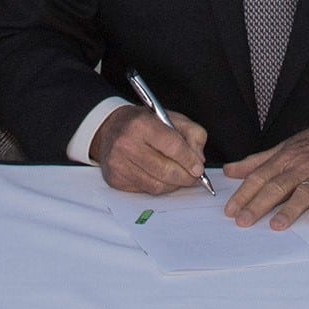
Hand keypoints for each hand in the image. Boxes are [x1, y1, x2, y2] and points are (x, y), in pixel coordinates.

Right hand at [94, 105, 210, 194]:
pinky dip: (160, 187)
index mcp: (141, 123)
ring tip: (180, 178)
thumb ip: (192, 133)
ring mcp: (118, 164)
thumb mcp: (170, 117)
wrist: (110, 128)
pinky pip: (146, 190)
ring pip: (157, 185)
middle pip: (165, 170)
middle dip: (185, 177)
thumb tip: (199, 159)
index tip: (199, 168)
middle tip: (194, 177)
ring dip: (174, 184)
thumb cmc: (143, 123)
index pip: (172, 145)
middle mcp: (126, 144)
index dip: (189, 159)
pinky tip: (162, 179)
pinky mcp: (115, 179)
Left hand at [223, 112, 308, 227]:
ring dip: (290, 209)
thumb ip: (258, 160)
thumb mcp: (286, 146)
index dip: (244, 193)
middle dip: (258, 204)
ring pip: (303, 192)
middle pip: (277, 186)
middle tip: (243, 222)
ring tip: (276, 226)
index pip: (260, 176)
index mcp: (286, 157)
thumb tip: (229, 170)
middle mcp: (302, 166)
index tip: (230, 211)